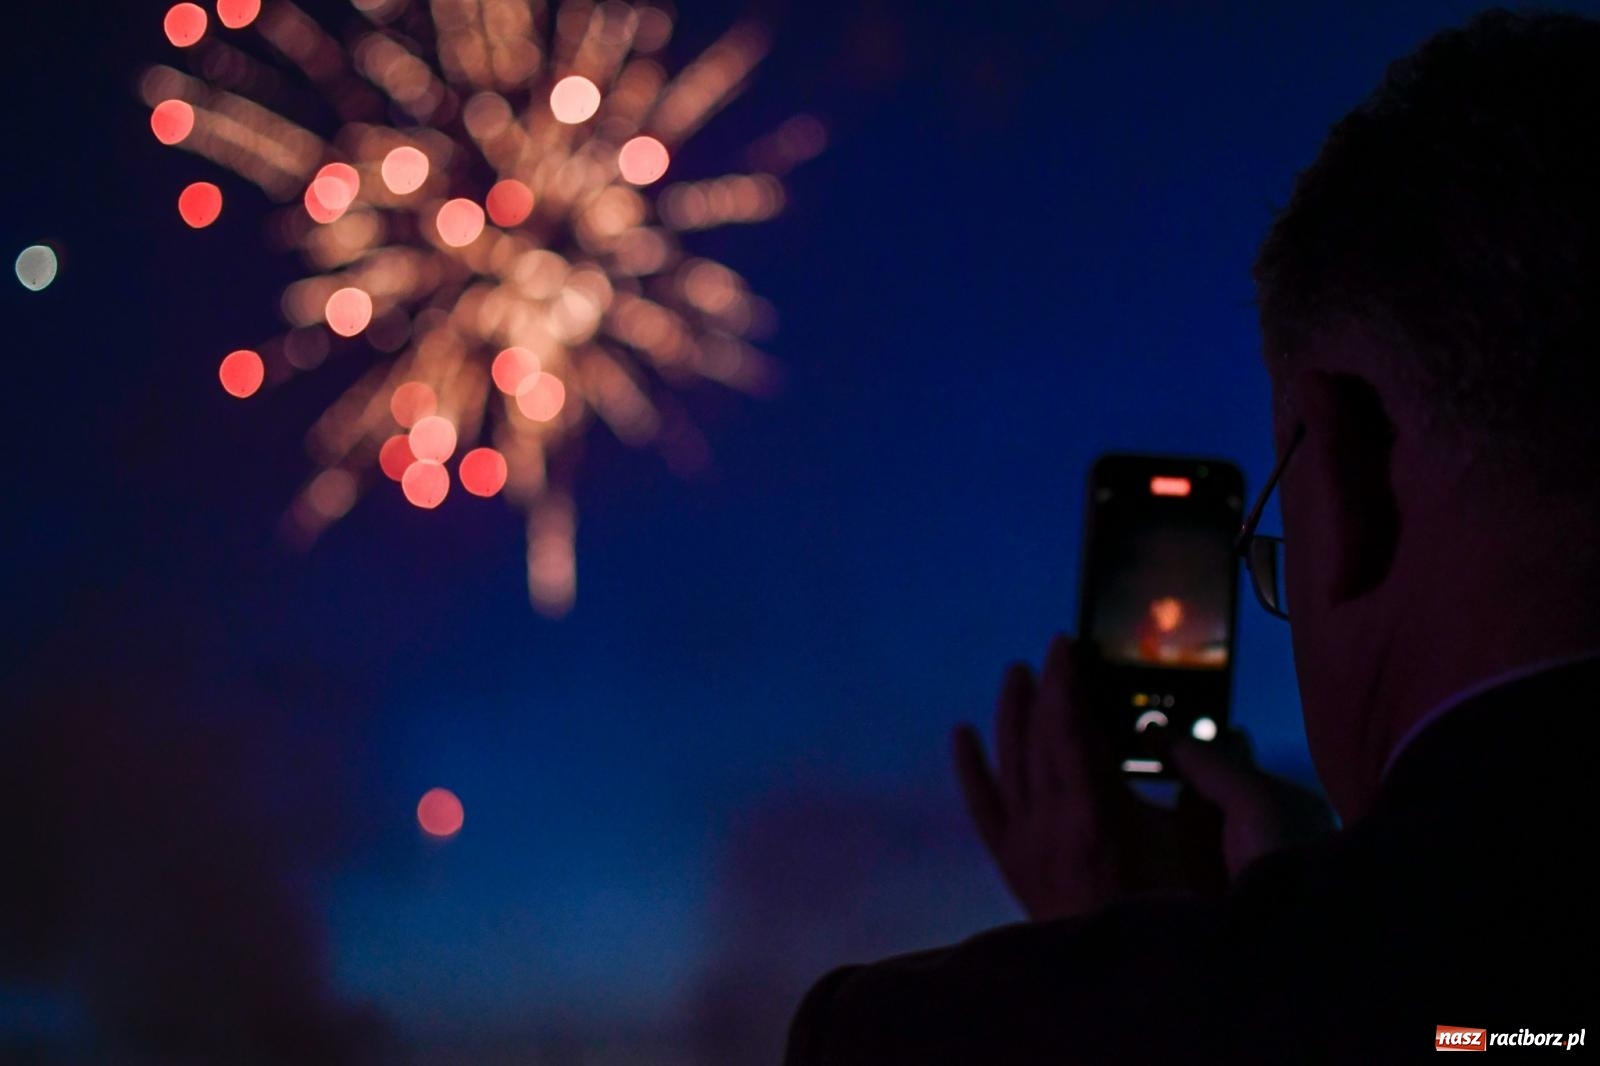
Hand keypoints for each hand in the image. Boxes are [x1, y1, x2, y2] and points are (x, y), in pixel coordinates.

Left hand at [952, 634, 1331, 920]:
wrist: (1125, 980)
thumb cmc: (1172, 911)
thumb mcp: (1196, 844)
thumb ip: (1195, 788)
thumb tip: (1195, 740)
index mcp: (1094, 813)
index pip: (1069, 726)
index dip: (1066, 680)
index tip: (1067, 645)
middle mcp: (1049, 823)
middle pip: (1037, 737)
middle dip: (1043, 689)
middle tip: (1052, 654)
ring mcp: (1024, 845)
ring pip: (1006, 762)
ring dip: (1010, 714)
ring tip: (1015, 675)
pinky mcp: (1011, 864)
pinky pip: (982, 806)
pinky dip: (970, 769)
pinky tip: (962, 737)